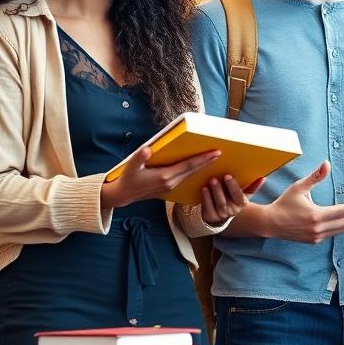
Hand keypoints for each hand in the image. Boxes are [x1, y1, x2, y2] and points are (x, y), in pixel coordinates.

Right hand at [101, 145, 219, 208]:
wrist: (123, 195)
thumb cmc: (127, 178)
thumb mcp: (130, 167)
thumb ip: (139, 158)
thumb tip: (147, 149)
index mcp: (164, 176)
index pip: (188, 166)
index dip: (202, 159)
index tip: (215, 153)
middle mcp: (170, 183)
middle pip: (193, 171)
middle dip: (207, 162)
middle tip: (220, 153)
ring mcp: (171, 187)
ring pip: (190, 175)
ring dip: (202, 167)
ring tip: (213, 158)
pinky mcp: (169, 188)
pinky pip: (185, 178)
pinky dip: (194, 172)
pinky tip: (199, 167)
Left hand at [198, 174, 264, 226]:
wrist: (222, 213)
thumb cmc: (232, 198)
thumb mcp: (242, 194)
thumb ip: (252, 186)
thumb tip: (263, 178)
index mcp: (241, 204)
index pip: (239, 196)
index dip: (233, 186)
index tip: (227, 175)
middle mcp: (232, 211)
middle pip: (225, 201)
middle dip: (220, 189)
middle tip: (214, 178)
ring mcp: (221, 215)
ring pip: (217, 204)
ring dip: (213, 193)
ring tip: (209, 181)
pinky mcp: (211, 217)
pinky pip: (208, 208)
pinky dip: (206, 198)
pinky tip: (204, 189)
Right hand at [250, 161, 343, 242]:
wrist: (269, 223)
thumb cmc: (284, 203)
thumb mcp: (299, 187)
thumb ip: (315, 177)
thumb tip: (326, 163)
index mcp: (316, 216)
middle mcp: (318, 229)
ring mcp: (316, 237)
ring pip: (342, 229)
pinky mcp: (314, 240)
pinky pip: (334, 233)